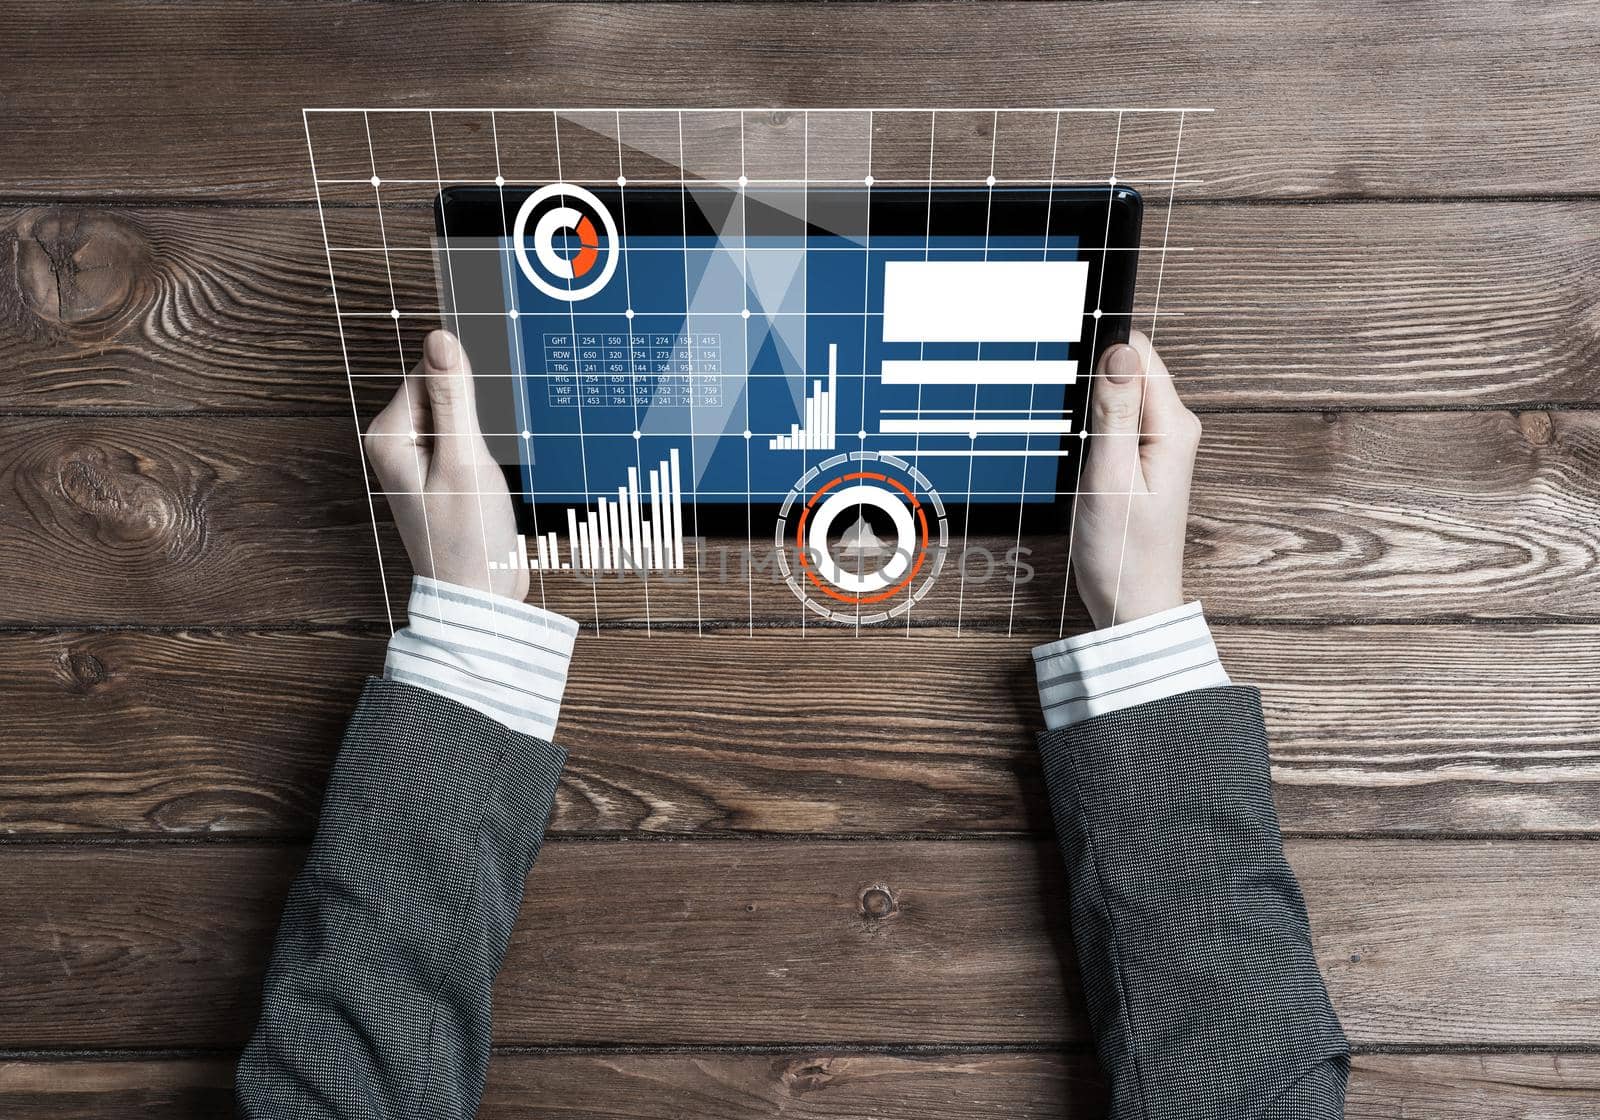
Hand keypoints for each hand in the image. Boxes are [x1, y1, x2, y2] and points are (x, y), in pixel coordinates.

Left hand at [362, 330, 527, 600]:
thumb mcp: (463, 459)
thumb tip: (439, 336)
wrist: (479, 595)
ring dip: (479, 436)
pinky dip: (480, 451)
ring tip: (478, 478)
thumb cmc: (467, 537)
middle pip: (442, 391)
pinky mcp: (438, 472)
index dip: (463, 392)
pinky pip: (462, 438)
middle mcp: (395, 443)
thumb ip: (453, 396)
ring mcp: (416, 459)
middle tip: (475, 462)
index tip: (473, 432)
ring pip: (457, 414)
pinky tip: (483, 483)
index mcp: (388, 435)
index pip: (428, 373)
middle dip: (471, 415)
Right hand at [1071, 330, 1200, 628]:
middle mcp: (1173, 429)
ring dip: (1087, 409)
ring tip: (1075, 448)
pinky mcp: (1140, 460)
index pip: (1140, 355)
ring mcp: (1157, 444)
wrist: (1131, 603)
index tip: (1070, 373)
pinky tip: (1078, 456)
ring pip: (1116, 396)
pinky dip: (1090, 430)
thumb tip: (1120, 351)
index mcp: (1174, 427)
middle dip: (1090, 382)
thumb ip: (1114, 412)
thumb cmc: (1123, 553)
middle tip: (1071, 426)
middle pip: (1127, 371)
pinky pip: (1113, 423)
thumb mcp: (1110, 478)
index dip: (1100, 352)